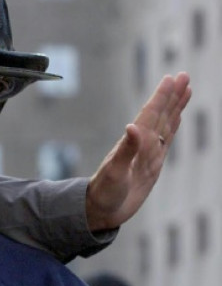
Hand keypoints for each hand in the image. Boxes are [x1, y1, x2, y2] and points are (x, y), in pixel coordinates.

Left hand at [85, 72, 190, 230]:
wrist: (100, 210)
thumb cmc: (104, 192)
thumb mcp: (114, 172)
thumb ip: (125, 151)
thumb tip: (132, 126)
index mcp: (133, 143)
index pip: (150, 114)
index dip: (162, 97)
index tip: (172, 78)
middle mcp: (142, 144)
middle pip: (160, 114)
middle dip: (172, 96)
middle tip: (184, 75)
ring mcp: (148, 153)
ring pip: (166, 124)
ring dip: (175, 107)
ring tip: (185, 89)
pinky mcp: (152, 164)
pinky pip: (166, 141)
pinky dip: (173, 127)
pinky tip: (177, 117)